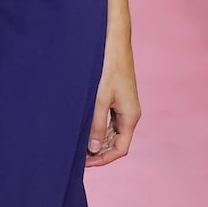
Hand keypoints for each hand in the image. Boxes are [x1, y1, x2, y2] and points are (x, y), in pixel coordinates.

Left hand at [86, 34, 139, 166]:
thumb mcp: (99, 99)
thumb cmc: (108, 67)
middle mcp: (130, 113)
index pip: (120, 149)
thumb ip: (97, 125)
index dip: (104, 159)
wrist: (114, 42)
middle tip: (77, 157)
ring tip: (78, 146)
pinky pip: (110, 121)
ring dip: (98, 141)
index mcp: (130, 116)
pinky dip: (98, 129)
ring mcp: (124, 106)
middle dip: (99, 152)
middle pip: (117, 143)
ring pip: (112, 133)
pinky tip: (83, 129)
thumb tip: (94, 149)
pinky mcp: (117, 99)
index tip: (85, 163)